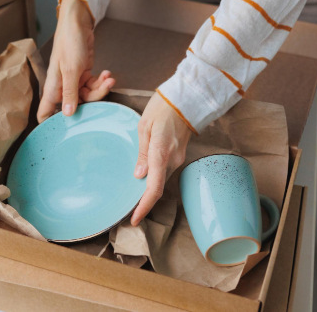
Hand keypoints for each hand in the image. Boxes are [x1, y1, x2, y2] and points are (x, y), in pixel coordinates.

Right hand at [37, 0, 114, 122]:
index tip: (64, 133)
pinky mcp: (83, 75)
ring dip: (101, 88)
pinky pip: (93, 86)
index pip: (45, 114)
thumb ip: (70, 93)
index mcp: (53, 89)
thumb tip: (68, 114)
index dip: (51, 124)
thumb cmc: (68, 43)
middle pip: (75, 107)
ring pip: (88, 97)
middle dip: (92, 100)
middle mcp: (62, 88)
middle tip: (102, 90)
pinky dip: (101, 81)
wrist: (78, 24)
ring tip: (108, 78)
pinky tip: (106, 73)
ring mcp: (73, 82)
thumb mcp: (70, 70)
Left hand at [131, 92, 191, 225]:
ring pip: (161, 180)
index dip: (144, 207)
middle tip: (129, 212)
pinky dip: (154, 179)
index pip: (153, 188)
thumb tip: (139, 176)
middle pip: (157, 188)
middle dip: (144, 202)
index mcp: (161, 153)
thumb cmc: (163, 107)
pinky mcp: (179, 154)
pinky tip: (144, 180)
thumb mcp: (144, 127)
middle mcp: (173, 160)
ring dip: (148, 191)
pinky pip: (165, 172)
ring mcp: (178, 158)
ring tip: (133, 198)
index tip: (134, 219)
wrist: (187, 97)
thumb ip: (142, 153)